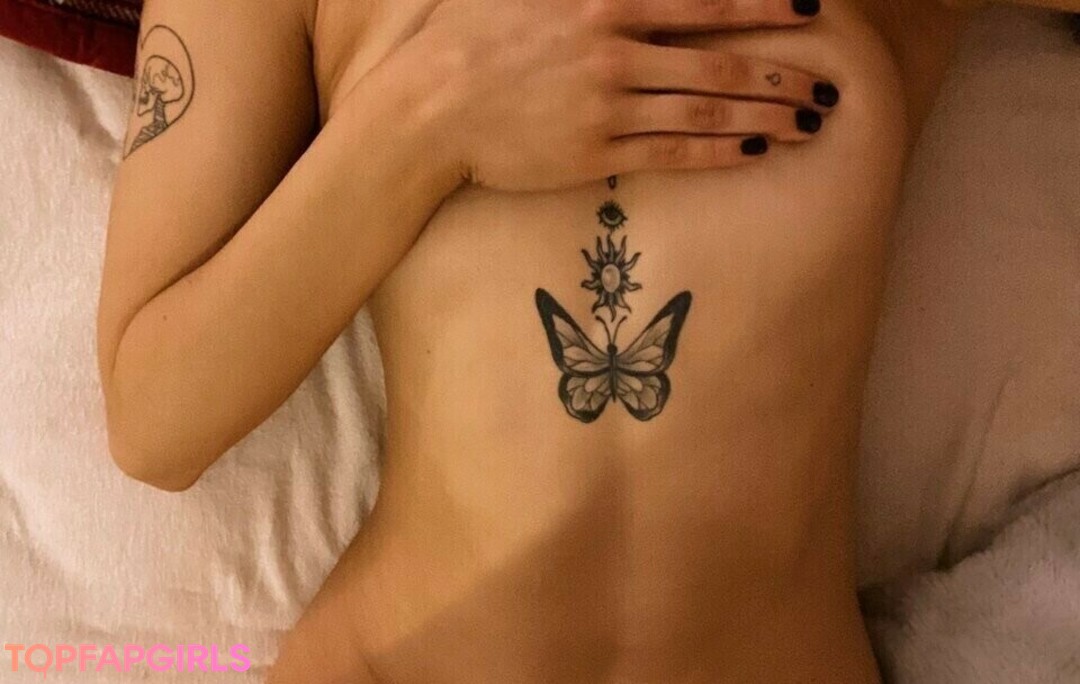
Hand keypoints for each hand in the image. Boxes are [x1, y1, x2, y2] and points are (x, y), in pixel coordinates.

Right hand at [409, 0, 841, 190]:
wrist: (427, 109)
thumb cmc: (468, 36)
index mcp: (603, 2)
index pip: (704, 1)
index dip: (762, 5)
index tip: (808, 8)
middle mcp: (616, 52)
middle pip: (719, 63)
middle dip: (781, 74)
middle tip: (827, 85)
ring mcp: (608, 107)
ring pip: (706, 112)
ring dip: (764, 117)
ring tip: (809, 122)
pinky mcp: (595, 153)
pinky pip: (672, 153)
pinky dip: (718, 152)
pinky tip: (754, 152)